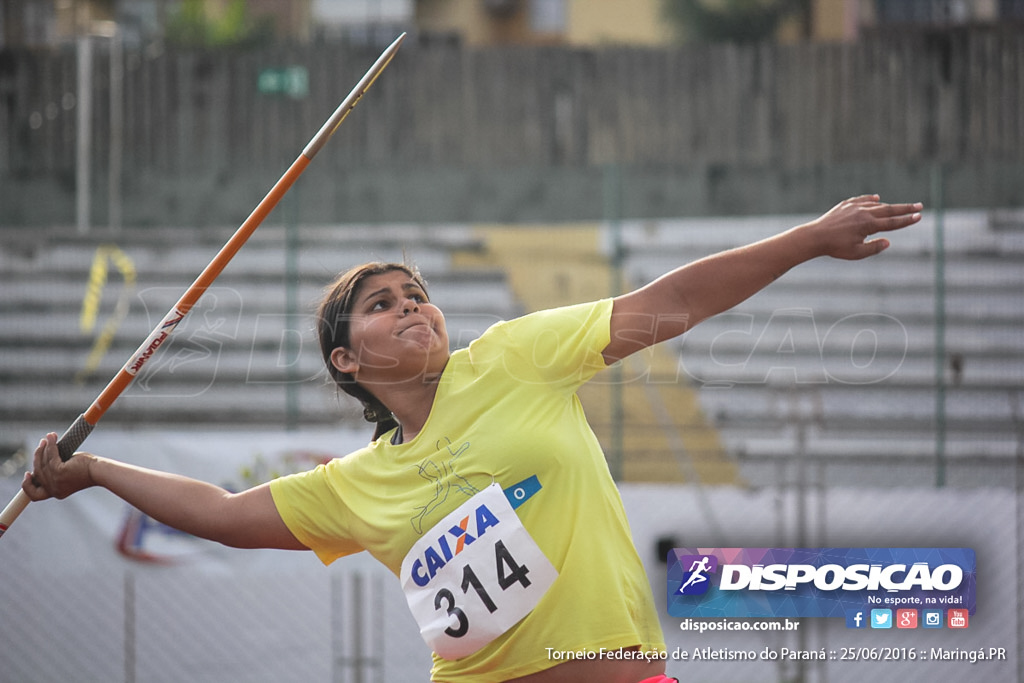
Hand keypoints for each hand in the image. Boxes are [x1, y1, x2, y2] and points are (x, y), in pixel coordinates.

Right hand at [22, 432, 95, 500]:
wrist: (100, 471)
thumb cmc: (88, 470)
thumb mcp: (68, 473)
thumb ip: (55, 470)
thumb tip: (42, 456)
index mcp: (56, 493)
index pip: (35, 495)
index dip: (27, 485)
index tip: (28, 473)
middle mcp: (54, 490)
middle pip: (37, 472)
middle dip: (38, 456)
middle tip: (42, 443)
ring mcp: (55, 481)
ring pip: (43, 462)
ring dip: (44, 448)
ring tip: (49, 437)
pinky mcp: (59, 471)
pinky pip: (51, 456)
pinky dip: (50, 445)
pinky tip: (52, 437)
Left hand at [807, 195, 922, 259]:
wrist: (814, 236)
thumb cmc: (835, 247)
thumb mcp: (856, 253)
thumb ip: (874, 247)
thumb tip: (888, 242)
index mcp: (868, 225)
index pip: (892, 222)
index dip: (907, 220)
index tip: (919, 216)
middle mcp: (863, 213)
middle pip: (889, 209)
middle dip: (905, 208)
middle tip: (919, 206)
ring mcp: (854, 207)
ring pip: (876, 205)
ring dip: (889, 205)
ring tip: (900, 207)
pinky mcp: (845, 205)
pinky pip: (862, 200)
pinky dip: (871, 199)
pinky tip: (876, 198)